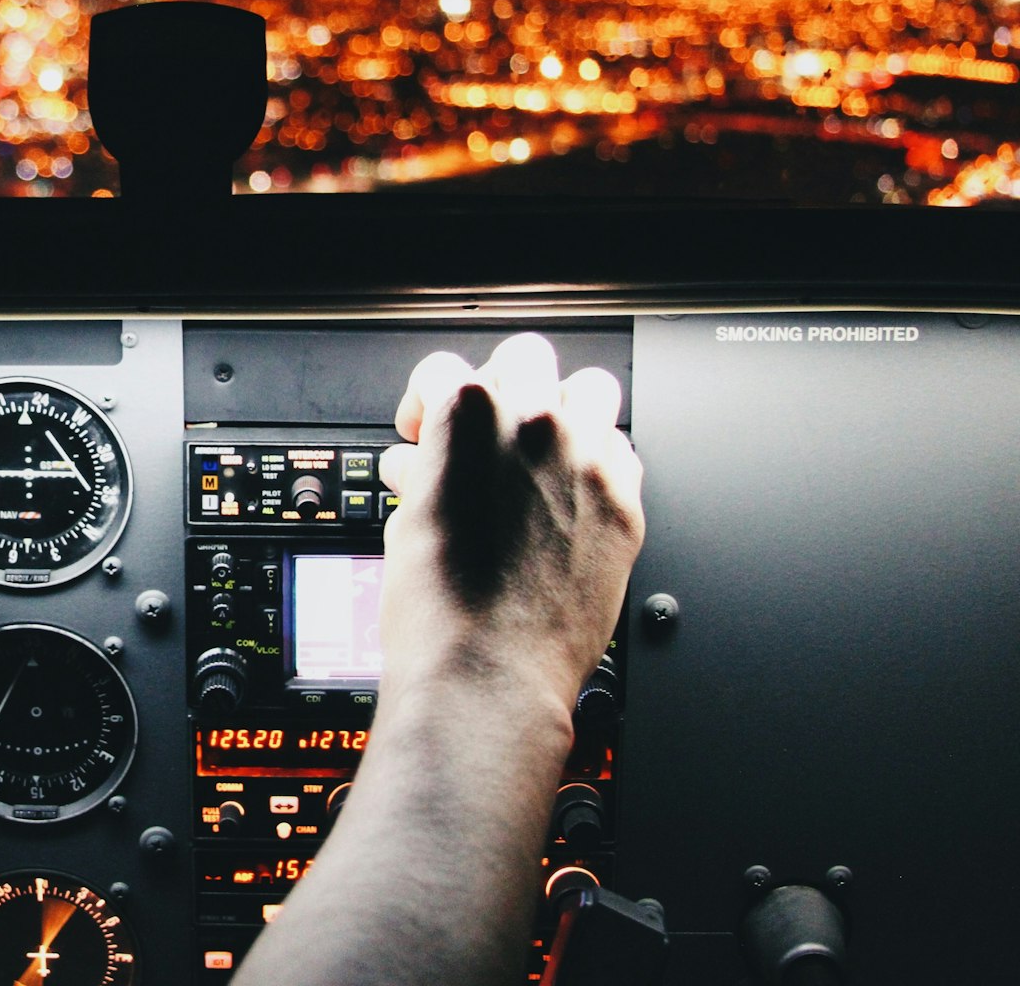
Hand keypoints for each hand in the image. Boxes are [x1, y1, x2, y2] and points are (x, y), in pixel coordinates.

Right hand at [376, 333, 642, 711]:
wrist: (488, 675)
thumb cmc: (440, 610)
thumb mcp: (406, 522)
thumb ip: (423, 474)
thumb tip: (422, 467)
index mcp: (465, 416)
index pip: (442, 370)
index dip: (424, 401)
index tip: (423, 429)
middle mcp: (533, 423)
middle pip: (524, 357)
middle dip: (498, 387)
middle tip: (483, 430)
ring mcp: (586, 459)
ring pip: (591, 388)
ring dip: (561, 409)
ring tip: (537, 450)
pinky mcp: (624, 503)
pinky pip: (621, 453)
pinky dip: (596, 463)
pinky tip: (569, 496)